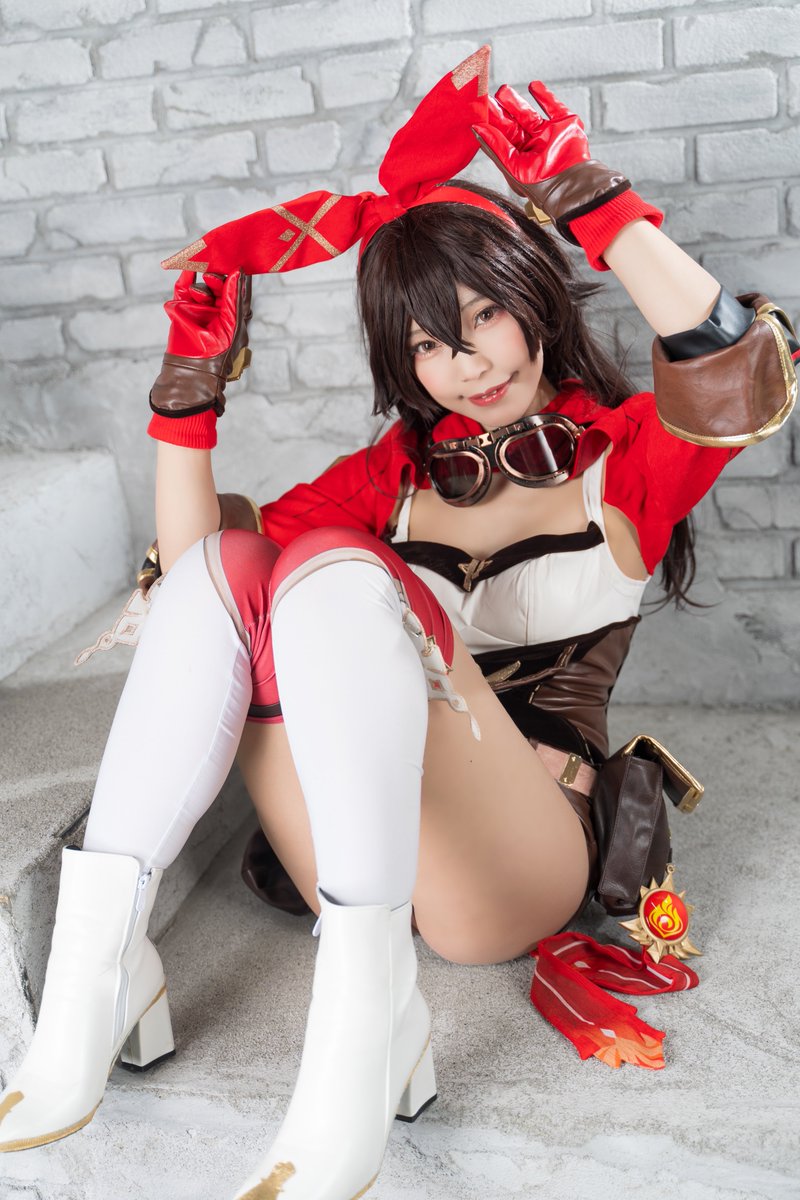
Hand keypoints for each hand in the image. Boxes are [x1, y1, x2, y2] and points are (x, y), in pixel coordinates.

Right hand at [150, 269, 251, 418]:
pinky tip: (188, 267)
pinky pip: (183, 288)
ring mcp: (199, 309)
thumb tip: (238, 273)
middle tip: (214, 276)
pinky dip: (185, 278)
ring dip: (203, 286)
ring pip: (202, 286)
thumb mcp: (232, 325)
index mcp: (234, 315)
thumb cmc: (219, 355)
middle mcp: (217, 310)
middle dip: (217, 278)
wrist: (192, 372)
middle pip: (219, 284)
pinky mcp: (182, 310)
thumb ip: (234, 299)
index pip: (237, 290)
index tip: (237, 262)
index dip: (237, 276)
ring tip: (200, 294)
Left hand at [472, 82, 629, 243]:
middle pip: (513, 123)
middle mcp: (532, 146)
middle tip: (489, 97)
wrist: (570, 183)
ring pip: (529, 113)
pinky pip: (554, 107)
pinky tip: (533, 86)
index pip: (502, 136)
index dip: (491, 123)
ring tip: (503, 90)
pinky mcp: (565, 125)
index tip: (480, 109)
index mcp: (518, 157)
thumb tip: (477, 128)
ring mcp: (548, 134)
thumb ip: (495, 145)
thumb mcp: (511, 164)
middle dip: (502, 111)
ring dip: (516, 102)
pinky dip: (544, 96)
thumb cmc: (540, 184)